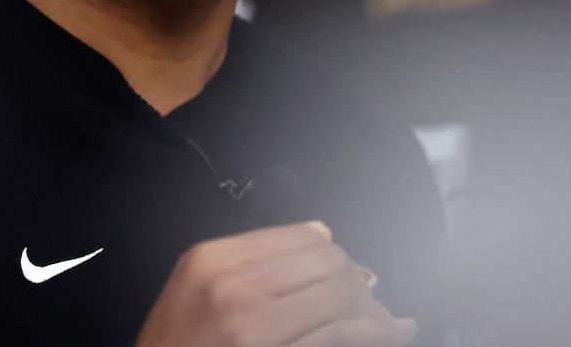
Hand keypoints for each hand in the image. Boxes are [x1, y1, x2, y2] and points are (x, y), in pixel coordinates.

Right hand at [134, 221, 418, 346]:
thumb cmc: (175, 346)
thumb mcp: (192, 287)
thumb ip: (248, 258)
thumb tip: (319, 236)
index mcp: (212, 261)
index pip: (297, 235)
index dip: (330, 248)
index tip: (341, 262)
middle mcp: (234, 290)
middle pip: (323, 261)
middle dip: (352, 274)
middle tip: (363, 289)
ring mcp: (256, 330)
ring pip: (339, 295)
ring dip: (369, 303)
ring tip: (383, 313)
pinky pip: (341, 335)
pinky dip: (378, 330)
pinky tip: (395, 328)